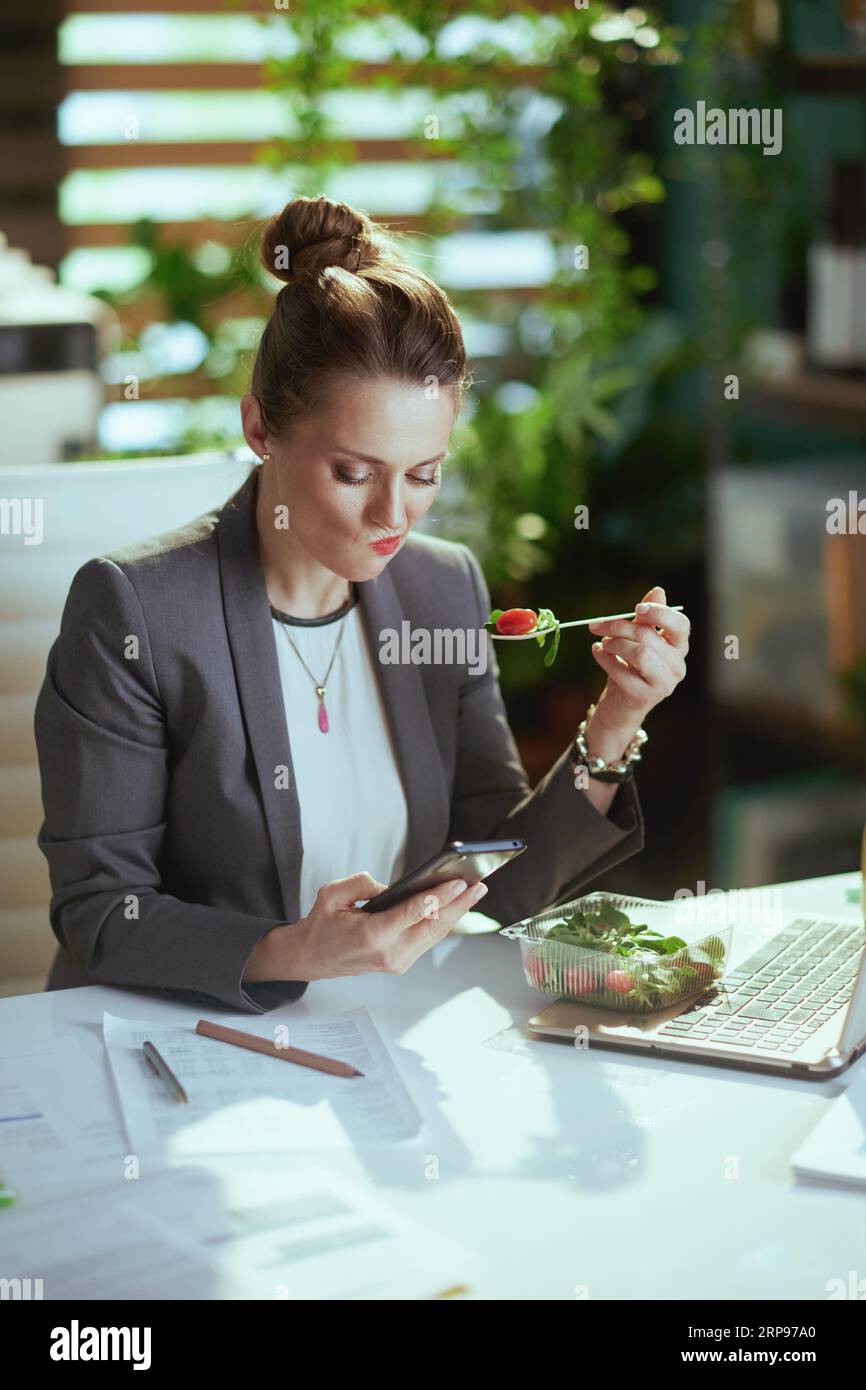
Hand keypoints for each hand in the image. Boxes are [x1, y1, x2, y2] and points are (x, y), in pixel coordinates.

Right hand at [243, 871, 488, 983]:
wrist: (312, 958)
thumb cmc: (322, 925)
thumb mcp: (332, 894)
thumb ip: (362, 883)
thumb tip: (393, 886)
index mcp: (372, 936)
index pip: (412, 914)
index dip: (438, 897)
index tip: (458, 882)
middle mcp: (389, 953)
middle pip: (433, 926)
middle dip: (459, 904)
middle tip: (479, 884)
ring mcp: (397, 962)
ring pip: (435, 934)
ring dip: (457, 913)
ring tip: (475, 892)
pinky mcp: (401, 963)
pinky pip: (428, 939)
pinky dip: (444, 922)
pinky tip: (457, 906)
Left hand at [587, 585, 689, 728]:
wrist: (619, 705)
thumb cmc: (630, 667)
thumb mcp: (637, 640)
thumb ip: (647, 618)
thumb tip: (658, 590)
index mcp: (679, 648)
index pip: (680, 625)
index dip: (660, 613)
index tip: (636, 608)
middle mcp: (677, 666)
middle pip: (649, 636)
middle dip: (618, 627)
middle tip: (596, 625)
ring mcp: (664, 684)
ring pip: (639, 653)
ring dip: (614, 643)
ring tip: (602, 643)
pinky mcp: (645, 696)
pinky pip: (622, 671)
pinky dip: (605, 660)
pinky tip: (597, 653)